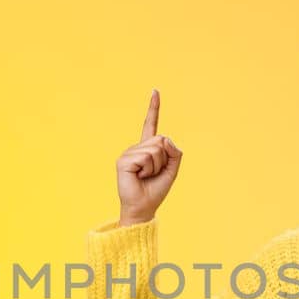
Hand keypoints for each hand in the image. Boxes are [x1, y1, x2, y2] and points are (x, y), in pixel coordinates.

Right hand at [115, 89, 183, 224]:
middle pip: (161, 141)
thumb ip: (175, 152)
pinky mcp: (123, 160)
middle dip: (164, 159)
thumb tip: (164, 139)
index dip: (153, 108)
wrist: (143, 207)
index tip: (155, 91)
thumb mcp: (172, 169)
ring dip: (156, 166)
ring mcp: (128, 153)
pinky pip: (146, 157)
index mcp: (147, 149)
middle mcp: (136, 148)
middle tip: (153, 173)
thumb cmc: (156, 190)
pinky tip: (139, 176)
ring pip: (155, 149)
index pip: (151, 125)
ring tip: (145, 176)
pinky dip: (148, 169)